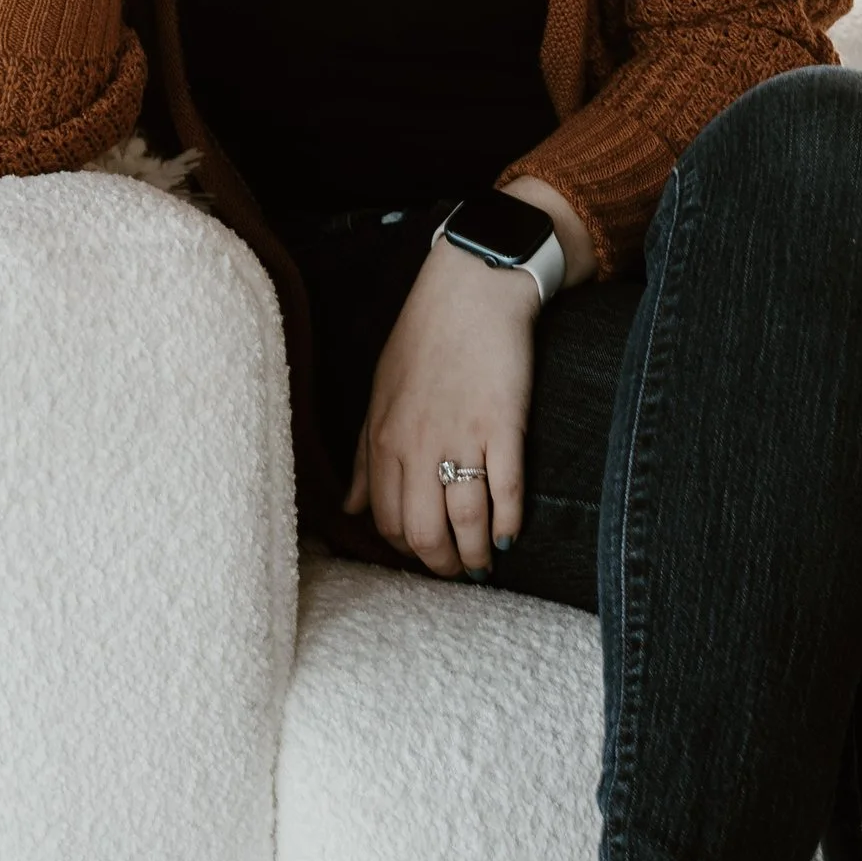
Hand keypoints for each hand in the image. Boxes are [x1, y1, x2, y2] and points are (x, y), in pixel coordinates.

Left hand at [346, 235, 539, 574]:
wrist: (473, 289)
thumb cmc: (424, 338)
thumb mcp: (380, 393)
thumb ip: (366, 456)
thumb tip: (351, 509)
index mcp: (384, 438)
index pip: (386, 520)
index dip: (405, 549)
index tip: (423, 553)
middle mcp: (418, 445)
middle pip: (424, 533)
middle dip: (441, 564)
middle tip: (456, 571)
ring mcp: (463, 437)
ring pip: (467, 523)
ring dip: (477, 555)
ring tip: (485, 563)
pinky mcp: (504, 425)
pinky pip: (507, 492)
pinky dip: (509, 522)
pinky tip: (510, 532)